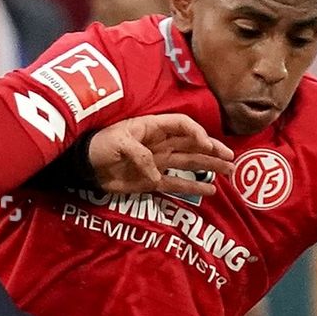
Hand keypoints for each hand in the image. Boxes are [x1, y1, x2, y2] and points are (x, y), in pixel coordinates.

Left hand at [87, 113, 232, 198]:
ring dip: (209, 166)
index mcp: (153, 128)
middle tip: (231, 158)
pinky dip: (193, 187)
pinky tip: (211, 189)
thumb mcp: (118, 143)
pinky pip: (176, 183)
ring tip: (229, 171)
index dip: (195, 133)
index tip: (205, 143)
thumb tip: (156, 176)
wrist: (85, 166)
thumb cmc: (100, 145)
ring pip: (189, 163)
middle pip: (192, 145)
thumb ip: (139, 156)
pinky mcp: (152, 182)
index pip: (181, 126)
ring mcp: (158, 163)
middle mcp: (160, 144)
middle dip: (212, 151)